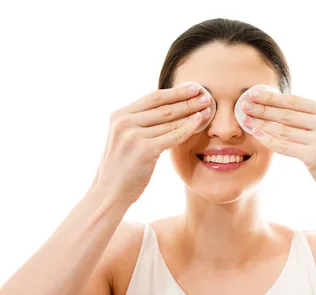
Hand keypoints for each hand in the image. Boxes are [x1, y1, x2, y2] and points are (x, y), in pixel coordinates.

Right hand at [92, 82, 212, 203]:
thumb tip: (166, 109)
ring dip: (191, 112)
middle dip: (187, 99)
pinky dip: (189, 127)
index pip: (152, 97)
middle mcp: (124, 122)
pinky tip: (200, 122)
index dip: (175, 91)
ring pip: (170, 120)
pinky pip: (173, 135)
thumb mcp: (123, 138)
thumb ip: (138, 123)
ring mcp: (133, 135)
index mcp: (119, 115)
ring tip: (207, 108)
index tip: (193, 87)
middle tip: (206, 94)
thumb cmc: (119, 168)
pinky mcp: (144, 150)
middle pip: (163, 107)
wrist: (108, 193)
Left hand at [240, 88, 315, 201]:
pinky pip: (285, 145)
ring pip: (283, 128)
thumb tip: (278, 106)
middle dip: (263, 107)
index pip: (296, 100)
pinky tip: (256, 133)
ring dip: (261, 122)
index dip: (272, 96)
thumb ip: (310, 119)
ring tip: (245, 119)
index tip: (254, 92)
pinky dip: (268, 139)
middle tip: (243, 104)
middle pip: (287, 112)